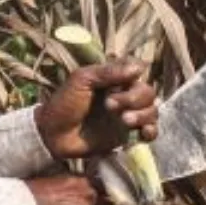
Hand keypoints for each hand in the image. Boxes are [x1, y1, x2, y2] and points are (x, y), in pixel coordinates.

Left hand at [36, 60, 159, 159]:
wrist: (53, 135)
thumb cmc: (63, 103)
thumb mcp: (82, 80)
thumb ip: (108, 72)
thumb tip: (138, 69)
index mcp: (114, 79)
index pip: (138, 71)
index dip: (135, 76)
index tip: (123, 82)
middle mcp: (124, 95)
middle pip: (147, 92)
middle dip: (134, 98)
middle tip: (110, 106)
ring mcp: (127, 115)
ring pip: (152, 110)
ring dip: (143, 114)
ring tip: (124, 120)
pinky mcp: (128, 135)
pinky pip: (151, 131)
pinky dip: (151, 130)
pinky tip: (143, 132)